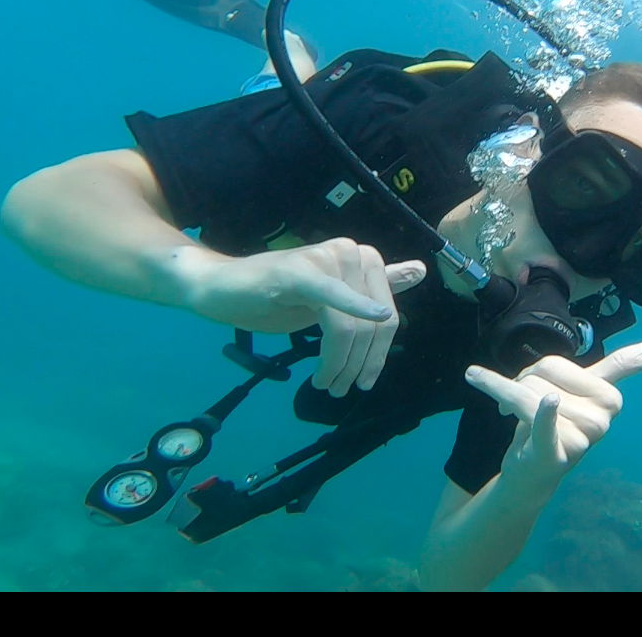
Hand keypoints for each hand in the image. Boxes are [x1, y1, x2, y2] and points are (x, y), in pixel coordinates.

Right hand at [184, 237, 424, 396]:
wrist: (219, 287)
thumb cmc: (274, 296)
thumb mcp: (332, 299)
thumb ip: (375, 286)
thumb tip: (422, 269)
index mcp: (364, 259)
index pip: (388, 318)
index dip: (378, 356)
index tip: (364, 381)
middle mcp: (352, 252)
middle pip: (373, 326)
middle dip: (357, 365)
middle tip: (336, 388)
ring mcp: (327, 258)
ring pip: (350, 327)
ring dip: (339, 363)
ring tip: (324, 383)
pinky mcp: (301, 271)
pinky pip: (332, 298)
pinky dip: (350, 312)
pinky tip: (354, 333)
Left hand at [464, 340, 641, 494]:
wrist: (530, 473)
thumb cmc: (556, 424)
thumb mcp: (584, 390)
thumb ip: (621, 367)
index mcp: (610, 399)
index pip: (561, 366)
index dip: (543, 371)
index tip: (583, 367)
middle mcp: (601, 419)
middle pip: (543, 372)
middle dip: (523, 381)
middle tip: (525, 403)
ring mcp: (582, 438)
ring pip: (530, 392)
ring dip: (510, 397)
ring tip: (514, 413)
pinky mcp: (557, 453)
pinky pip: (548, 425)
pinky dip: (545, 415)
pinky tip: (551, 403)